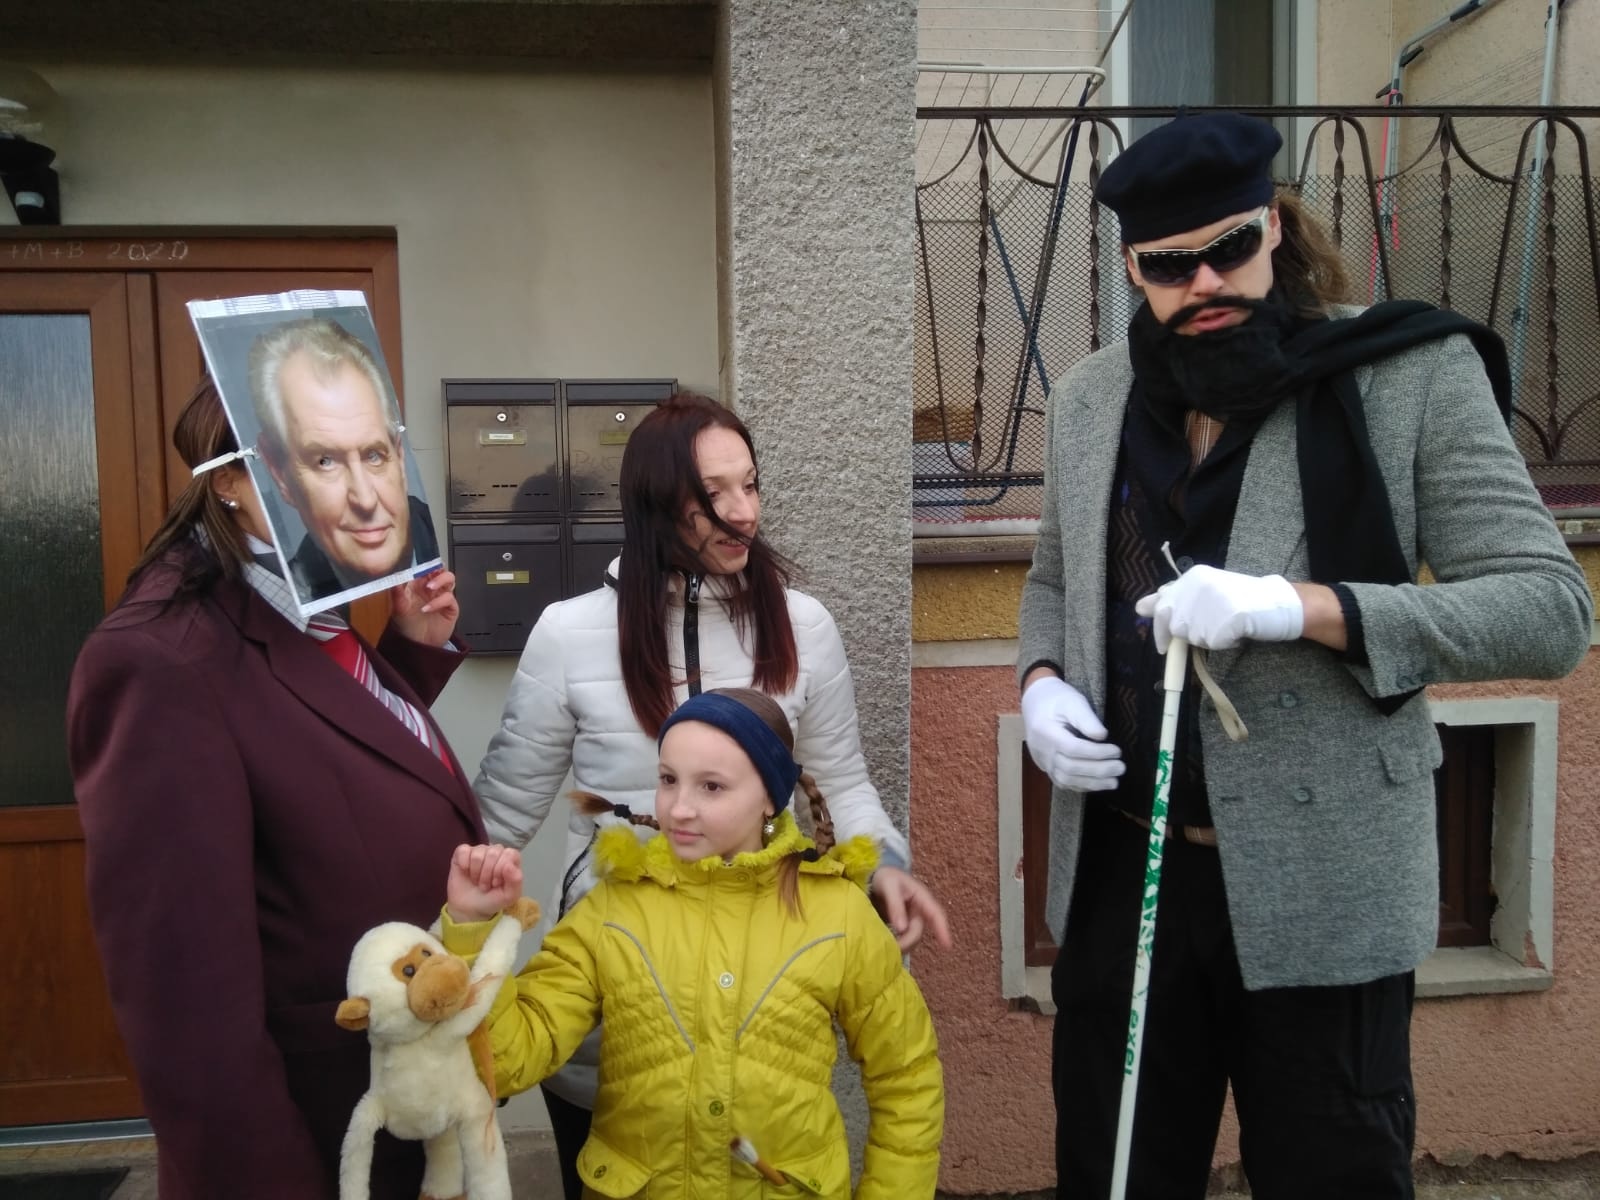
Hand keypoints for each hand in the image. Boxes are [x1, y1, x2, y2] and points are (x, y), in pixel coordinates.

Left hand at [390, 568, 459, 647]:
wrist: (417, 645)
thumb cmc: (407, 625)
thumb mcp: (398, 607)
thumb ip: (396, 592)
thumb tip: (393, 576)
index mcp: (418, 584)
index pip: (424, 567)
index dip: (423, 562)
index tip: (419, 561)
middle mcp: (431, 588)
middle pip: (439, 569)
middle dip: (435, 568)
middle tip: (429, 571)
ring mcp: (442, 596)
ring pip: (449, 579)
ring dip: (440, 580)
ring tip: (430, 587)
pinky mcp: (450, 607)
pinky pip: (449, 598)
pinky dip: (439, 601)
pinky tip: (427, 608)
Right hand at [446, 844, 523, 923]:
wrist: (469, 908)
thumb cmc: (492, 900)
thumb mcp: (509, 896)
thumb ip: (515, 881)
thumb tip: (510, 865)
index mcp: (510, 858)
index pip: (509, 854)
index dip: (501, 870)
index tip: (496, 884)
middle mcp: (496, 851)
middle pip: (493, 853)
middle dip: (487, 874)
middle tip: (485, 885)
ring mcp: (479, 850)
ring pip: (478, 854)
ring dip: (476, 872)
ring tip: (477, 881)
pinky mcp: (463, 852)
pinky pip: (463, 851)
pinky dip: (464, 864)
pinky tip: (466, 872)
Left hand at [871, 867, 952, 951]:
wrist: (875, 878)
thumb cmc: (885, 878)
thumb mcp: (888, 885)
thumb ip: (895, 905)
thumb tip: (902, 929)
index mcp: (921, 897)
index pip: (936, 914)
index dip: (942, 930)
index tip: (947, 946)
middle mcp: (919, 911)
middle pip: (918, 932)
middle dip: (907, 941)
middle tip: (891, 947)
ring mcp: (911, 920)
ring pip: (911, 939)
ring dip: (901, 945)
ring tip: (885, 945)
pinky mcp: (902, 927)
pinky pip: (903, 939)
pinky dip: (896, 944)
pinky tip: (885, 944)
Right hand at [1020, 676, 1124, 791]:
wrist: (1035, 704)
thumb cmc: (1056, 699)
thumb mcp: (1072, 701)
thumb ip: (1086, 718)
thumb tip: (1102, 736)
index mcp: (1046, 731)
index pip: (1072, 749)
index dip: (1096, 753)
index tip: (1116, 751)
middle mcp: (1042, 751)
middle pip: (1070, 768)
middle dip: (1098, 770)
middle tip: (1121, 767)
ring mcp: (1043, 761)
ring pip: (1066, 780)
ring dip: (1092, 784)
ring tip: (1114, 782)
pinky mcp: (1046, 767)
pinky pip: (1063, 782)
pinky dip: (1082, 785)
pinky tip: (1099, 783)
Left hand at [1135, 565, 1302, 652]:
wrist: (1278, 602)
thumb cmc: (1241, 599)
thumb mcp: (1204, 592)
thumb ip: (1174, 599)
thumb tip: (1140, 607)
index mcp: (1192, 577)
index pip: (1162, 606)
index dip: (1161, 630)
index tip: (1163, 646)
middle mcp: (1198, 586)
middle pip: (1176, 625)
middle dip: (1187, 635)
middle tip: (1209, 633)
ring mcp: (1212, 603)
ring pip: (1193, 636)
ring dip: (1208, 638)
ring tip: (1226, 625)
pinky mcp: (1226, 620)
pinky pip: (1213, 644)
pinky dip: (1224, 644)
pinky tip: (1236, 632)